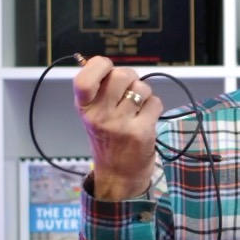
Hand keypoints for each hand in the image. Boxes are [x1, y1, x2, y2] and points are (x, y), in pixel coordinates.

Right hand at [73, 56, 162, 199]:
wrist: (118, 175)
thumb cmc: (107, 139)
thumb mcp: (93, 115)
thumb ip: (99, 90)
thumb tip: (107, 64)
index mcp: (84, 108)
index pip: (84, 78)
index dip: (100, 65)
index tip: (107, 69)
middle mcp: (99, 116)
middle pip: (120, 75)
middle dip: (130, 77)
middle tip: (128, 90)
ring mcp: (120, 124)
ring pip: (141, 88)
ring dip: (143, 94)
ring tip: (136, 109)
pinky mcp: (141, 132)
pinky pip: (155, 102)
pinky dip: (154, 107)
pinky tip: (145, 119)